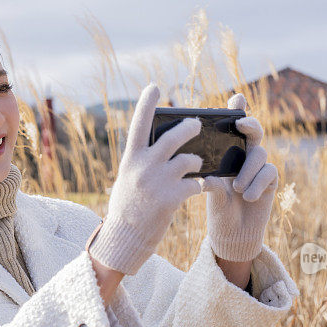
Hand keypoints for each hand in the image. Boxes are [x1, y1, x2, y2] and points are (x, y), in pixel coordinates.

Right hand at [87, 83, 203, 274]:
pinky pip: (196, 184)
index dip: (147, 103)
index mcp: (130, 159)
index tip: (154, 87)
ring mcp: (157, 182)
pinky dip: (202, 185)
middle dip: (190, 128)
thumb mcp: (126, 180)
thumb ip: (141, 162)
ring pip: (190, 160)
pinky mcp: (171, 199)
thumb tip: (159, 147)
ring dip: (198, 161)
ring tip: (198, 165)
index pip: (138, 124)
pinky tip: (203, 187)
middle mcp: (143, 167)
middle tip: (197, 124)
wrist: (123, 240)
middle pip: (174, 137)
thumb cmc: (126, 209)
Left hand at [200, 93, 277, 261]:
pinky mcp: (270, 181)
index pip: (232, 127)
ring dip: (248, 170)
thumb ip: (211, 184)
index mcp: (227, 153)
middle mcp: (245, 155)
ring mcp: (259, 167)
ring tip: (236, 189)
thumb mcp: (211, 196)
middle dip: (249, 124)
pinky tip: (247, 196)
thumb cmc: (219, 211)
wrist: (233, 234)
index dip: (237, 110)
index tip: (236, 99)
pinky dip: (257, 183)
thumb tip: (206, 179)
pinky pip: (269, 172)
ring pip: (260, 153)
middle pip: (253, 131)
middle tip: (241, 124)